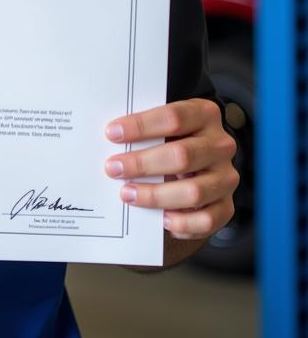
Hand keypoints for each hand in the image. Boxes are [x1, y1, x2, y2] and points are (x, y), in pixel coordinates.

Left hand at [104, 98, 237, 239]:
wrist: (197, 161)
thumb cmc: (170, 138)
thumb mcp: (161, 125)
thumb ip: (142, 129)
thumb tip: (109, 138)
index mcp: (204, 114)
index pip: (174, 117)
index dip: (141, 126)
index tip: (111, 133)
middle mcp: (220, 145)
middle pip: (182, 155)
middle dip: (142, 163)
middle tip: (113, 168)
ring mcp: (226, 177)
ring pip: (194, 191)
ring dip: (155, 195)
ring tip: (127, 194)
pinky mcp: (227, 205)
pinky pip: (206, 220)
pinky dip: (181, 223)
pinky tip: (160, 219)